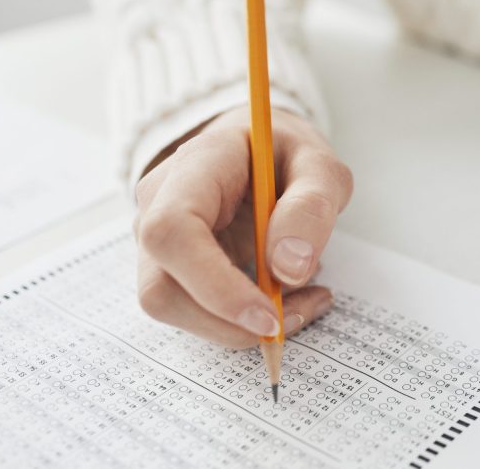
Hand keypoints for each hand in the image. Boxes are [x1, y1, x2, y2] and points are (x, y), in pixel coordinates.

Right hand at [134, 107, 352, 347]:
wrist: (264, 151)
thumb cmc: (288, 155)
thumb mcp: (321, 166)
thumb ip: (312, 206)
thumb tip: (289, 268)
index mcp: (194, 166)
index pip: (173, 231)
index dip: (214, 286)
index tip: (269, 315)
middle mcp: (158, 205)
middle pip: (162, 288)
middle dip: (231, 321)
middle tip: (302, 311)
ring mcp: (158, 242)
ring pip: (175, 309)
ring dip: (241, 327)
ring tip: (305, 301)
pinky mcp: (173, 269)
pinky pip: (195, 312)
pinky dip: (244, 322)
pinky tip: (289, 300)